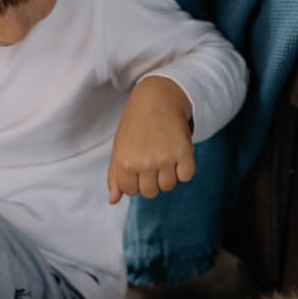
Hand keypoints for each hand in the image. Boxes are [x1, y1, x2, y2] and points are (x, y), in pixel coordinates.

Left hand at [108, 76, 194, 204]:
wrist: (158, 97)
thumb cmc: (136, 125)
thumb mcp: (119, 148)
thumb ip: (115, 176)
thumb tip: (113, 200)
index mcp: (125, 163)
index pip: (131, 191)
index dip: (135, 181)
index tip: (138, 166)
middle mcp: (144, 162)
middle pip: (150, 192)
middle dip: (151, 180)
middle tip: (152, 160)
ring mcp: (164, 158)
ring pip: (168, 186)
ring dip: (168, 175)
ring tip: (164, 156)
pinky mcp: (184, 151)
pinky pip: (186, 176)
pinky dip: (184, 170)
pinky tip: (178, 155)